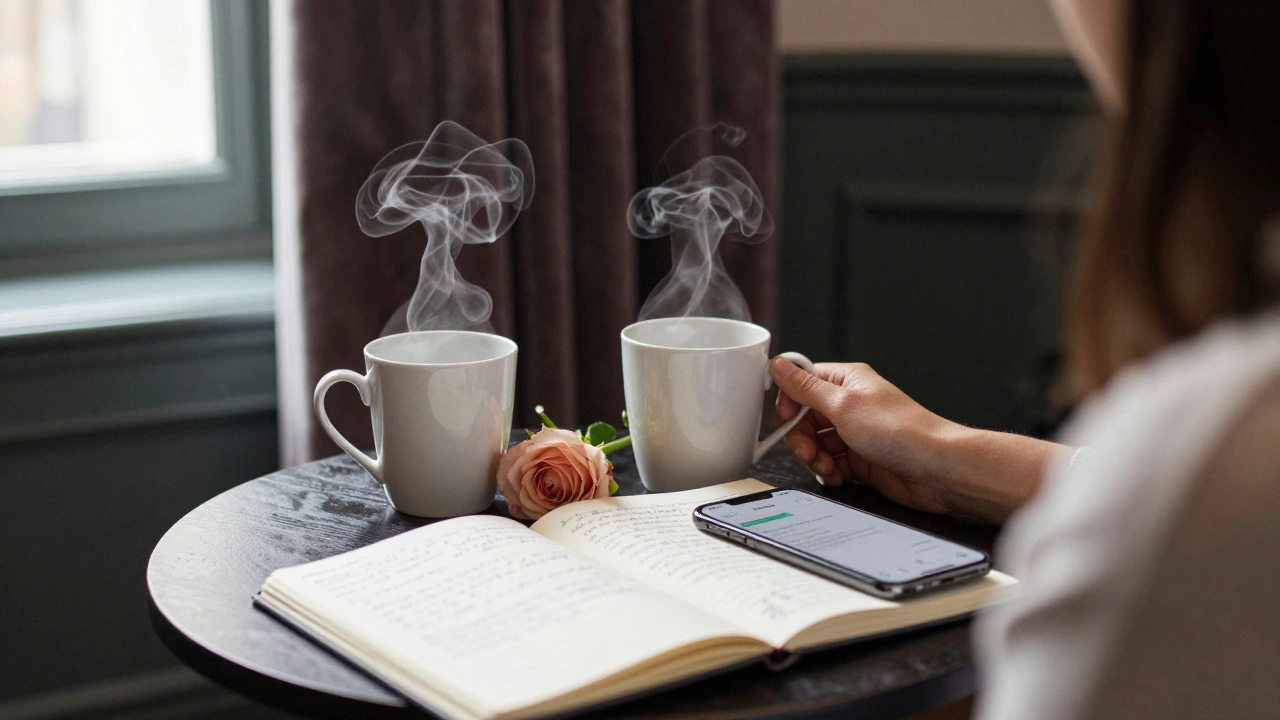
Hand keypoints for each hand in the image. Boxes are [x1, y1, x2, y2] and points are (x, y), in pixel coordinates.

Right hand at [772, 359, 954, 513]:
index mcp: (847, 382)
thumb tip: (779, 364)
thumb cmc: (901, 430)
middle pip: (805, 418)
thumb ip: (805, 387)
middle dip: (801, 437)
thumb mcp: (843, 404)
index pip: (804, 382)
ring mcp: (855, 434)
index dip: (790, 400)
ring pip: (816, 444)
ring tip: (827, 466)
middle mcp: (850, 406)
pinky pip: (830, 464)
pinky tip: (839, 476)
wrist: (936, 469)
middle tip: (808, 450)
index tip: (786, 417)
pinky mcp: (860, 460)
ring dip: (814, 458)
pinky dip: (829, 472)